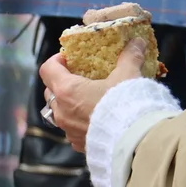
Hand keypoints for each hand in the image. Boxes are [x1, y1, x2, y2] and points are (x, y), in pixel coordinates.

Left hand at [38, 38, 146, 152]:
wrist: (134, 141)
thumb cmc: (126, 105)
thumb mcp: (128, 75)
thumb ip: (130, 57)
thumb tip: (136, 42)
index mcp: (67, 90)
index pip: (48, 69)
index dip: (56, 60)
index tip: (70, 58)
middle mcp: (62, 111)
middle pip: (50, 91)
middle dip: (61, 82)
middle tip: (79, 77)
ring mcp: (68, 130)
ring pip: (59, 112)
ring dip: (68, 104)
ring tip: (87, 99)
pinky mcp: (78, 144)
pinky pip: (71, 130)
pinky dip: (78, 122)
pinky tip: (94, 120)